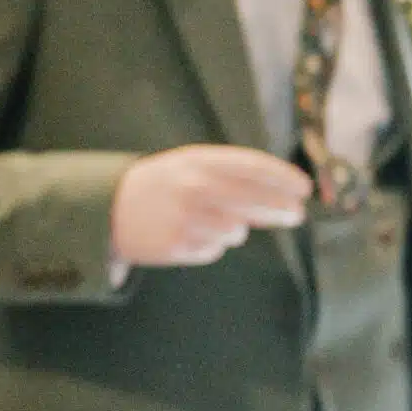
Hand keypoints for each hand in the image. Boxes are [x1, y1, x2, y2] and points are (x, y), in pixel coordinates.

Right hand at [109, 145, 310, 274]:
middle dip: (280, 208)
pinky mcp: (177, 246)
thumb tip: (277, 193)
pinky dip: (212, 244)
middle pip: (252, 200)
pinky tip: (192, 233)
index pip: (251, 166)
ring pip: (236, 230)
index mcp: (197, 160)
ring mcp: (185, 218)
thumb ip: (228, 174)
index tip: (302, 188)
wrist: (109, 207)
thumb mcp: (188, 164)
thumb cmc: (160, 184)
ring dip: (235, 228)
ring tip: (210, 220)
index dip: (281, 177)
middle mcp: (193, 187)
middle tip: (296, 214)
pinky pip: (214, 250)